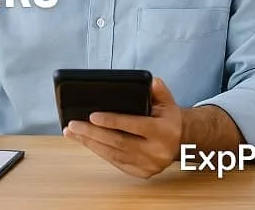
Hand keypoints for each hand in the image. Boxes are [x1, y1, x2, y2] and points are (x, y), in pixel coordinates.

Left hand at [64, 77, 182, 178]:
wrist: (181, 142)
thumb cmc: (168, 119)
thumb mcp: (167, 101)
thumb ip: (159, 90)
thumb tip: (150, 82)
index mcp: (163, 131)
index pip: (134, 125)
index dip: (111, 121)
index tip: (92, 116)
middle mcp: (157, 151)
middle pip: (118, 142)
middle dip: (92, 133)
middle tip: (73, 125)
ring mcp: (149, 165)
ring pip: (114, 155)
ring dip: (90, 143)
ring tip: (73, 133)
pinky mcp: (142, 173)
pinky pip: (116, 162)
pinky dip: (99, 152)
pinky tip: (86, 142)